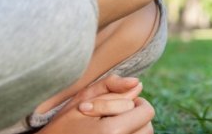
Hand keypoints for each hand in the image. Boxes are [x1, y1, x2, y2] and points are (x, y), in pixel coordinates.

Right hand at [38, 75, 154, 133]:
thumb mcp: (84, 98)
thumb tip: (138, 83)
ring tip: (116, 124)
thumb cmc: (64, 123)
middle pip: (148, 128)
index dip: (138, 103)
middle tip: (118, 114)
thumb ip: (112, 88)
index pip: (147, 112)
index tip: (124, 102)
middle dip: (137, 117)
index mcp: (112, 131)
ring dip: (134, 129)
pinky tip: (114, 133)